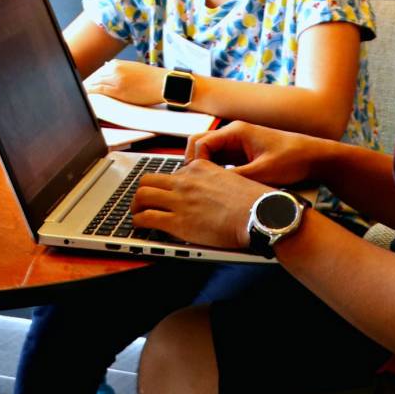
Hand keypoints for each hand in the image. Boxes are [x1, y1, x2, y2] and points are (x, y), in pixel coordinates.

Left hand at [82, 60, 166, 105]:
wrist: (164, 83)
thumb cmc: (152, 79)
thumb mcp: (133, 69)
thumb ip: (119, 71)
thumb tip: (106, 70)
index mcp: (117, 64)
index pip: (97, 73)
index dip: (91, 82)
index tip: (86, 87)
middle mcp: (113, 69)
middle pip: (93, 79)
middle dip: (88, 87)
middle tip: (82, 94)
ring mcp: (114, 79)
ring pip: (94, 85)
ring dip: (88, 91)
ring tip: (82, 98)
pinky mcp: (117, 90)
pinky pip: (99, 92)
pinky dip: (91, 95)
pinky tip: (88, 99)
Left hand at [130, 160, 270, 248]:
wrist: (259, 215)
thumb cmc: (253, 201)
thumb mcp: (232, 177)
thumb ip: (216, 179)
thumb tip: (211, 191)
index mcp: (199, 168)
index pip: (172, 172)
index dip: (165, 185)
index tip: (164, 192)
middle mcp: (185, 181)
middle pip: (149, 179)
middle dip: (142, 191)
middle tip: (142, 200)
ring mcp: (179, 200)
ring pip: (142, 196)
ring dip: (135, 205)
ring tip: (136, 213)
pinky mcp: (177, 221)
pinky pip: (147, 218)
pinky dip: (138, 221)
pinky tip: (139, 225)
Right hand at [185, 121, 318, 186]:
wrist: (315, 157)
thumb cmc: (293, 159)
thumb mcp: (263, 172)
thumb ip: (236, 178)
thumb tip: (213, 187)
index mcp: (236, 132)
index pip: (200, 142)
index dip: (194, 162)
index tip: (196, 180)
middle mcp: (234, 134)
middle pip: (200, 145)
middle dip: (194, 163)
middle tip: (194, 184)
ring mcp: (238, 144)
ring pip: (209, 154)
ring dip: (204, 168)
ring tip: (203, 187)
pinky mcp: (243, 155)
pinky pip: (220, 161)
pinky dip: (215, 172)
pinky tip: (218, 187)